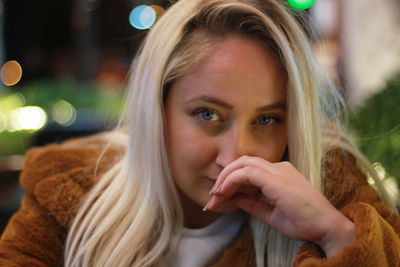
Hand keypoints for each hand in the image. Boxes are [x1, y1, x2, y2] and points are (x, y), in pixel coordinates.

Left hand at [205, 155, 354, 256]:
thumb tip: (234, 198)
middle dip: (224, 176)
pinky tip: (224, 193)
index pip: (249, 170)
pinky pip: (247, 173)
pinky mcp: (276, 179)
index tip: (218, 199)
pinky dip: (231, 181)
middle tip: (213, 196)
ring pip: (243, 164)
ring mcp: (278, 171)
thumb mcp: (271, 213)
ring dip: (225, 178)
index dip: (230, 182)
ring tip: (215, 196)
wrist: (328, 228)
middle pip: (243, 162)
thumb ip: (252, 203)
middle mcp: (279, 168)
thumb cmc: (304, 222)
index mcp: (280, 174)